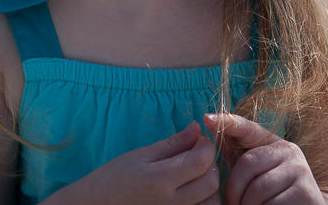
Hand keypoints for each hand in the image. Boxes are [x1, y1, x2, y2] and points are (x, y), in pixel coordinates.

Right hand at [48, 121, 220, 204]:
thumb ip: (172, 144)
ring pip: (213, 202)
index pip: (202, 160)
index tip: (197, 141)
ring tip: (193, 177)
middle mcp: (172, 204)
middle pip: (212, 182)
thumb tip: (197, 128)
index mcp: (160, 180)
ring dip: (209, 187)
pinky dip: (204, 202)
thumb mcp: (140, 156)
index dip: (205, 146)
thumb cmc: (114, 179)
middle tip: (194, 156)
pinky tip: (190, 193)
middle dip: (209, 164)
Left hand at [204, 113, 323, 204]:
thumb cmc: (274, 191)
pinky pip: (271, 204)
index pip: (248, 128)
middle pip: (247, 164)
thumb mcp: (256, 170)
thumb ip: (236, 152)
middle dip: (234, 189)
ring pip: (258, 189)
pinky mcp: (305, 193)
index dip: (228, 122)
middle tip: (232, 203)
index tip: (208, 119)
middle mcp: (290, 151)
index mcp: (274, 143)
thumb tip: (211, 126)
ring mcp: (300, 171)